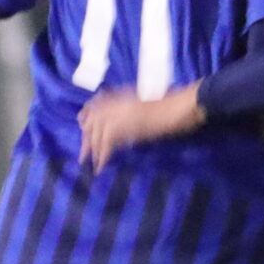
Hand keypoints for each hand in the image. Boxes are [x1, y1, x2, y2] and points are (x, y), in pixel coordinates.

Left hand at [80, 84, 204, 167]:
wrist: (179, 107)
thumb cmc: (169, 104)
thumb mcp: (143, 102)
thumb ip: (128, 108)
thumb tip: (118, 122)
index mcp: (120, 96)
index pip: (94, 106)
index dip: (86, 119)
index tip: (83, 131)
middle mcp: (115, 103)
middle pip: (92, 122)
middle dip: (86, 139)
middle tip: (83, 155)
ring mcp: (119, 115)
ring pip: (97, 134)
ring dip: (93, 150)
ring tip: (91, 165)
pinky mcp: (124, 128)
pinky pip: (107, 144)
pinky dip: (103, 156)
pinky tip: (101, 167)